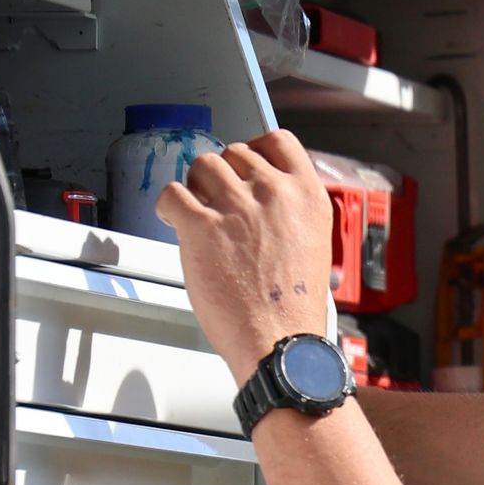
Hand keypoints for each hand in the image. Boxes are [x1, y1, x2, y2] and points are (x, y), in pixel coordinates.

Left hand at [158, 129, 333, 385]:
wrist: (280, 343)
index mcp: (306, 196)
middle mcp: (273, 193)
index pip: (278, 141)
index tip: (245, 165)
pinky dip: (169, 205)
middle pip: (235, 153)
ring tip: (198, 213)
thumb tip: (264, 202)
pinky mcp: (202, 227)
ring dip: (196, 187)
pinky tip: (175, 220)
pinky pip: (172, 193)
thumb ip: (290, 214)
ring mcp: (236, 207)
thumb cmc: (294, 309)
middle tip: (219, 203)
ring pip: (203, 166)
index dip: (255, 150)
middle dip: (224, 176)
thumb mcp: (314, 246)